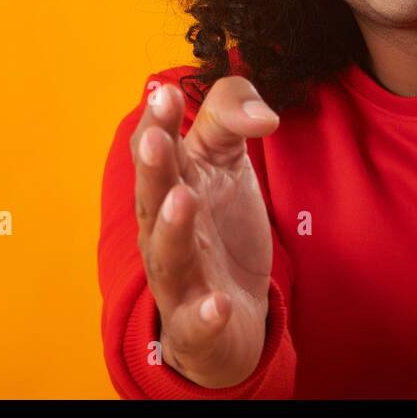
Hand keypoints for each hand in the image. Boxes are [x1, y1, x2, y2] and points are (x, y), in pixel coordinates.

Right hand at [130, 76, 278, 386]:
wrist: (232, 313)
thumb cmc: (220, 225)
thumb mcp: (227, 161)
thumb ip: (232, 118)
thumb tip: (264, 114)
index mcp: (170, 185)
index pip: (155, 150)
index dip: (158, 122)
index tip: (166, 92)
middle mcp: (164, 230)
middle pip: (152, 198)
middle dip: (153, 169)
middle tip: (157, 139)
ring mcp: (178, 280)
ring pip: (167, 255)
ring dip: (172, 228)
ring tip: (183, 199)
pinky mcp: (197, 325)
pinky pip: (196, 322)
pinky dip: (205, 314)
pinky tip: (218, 304)